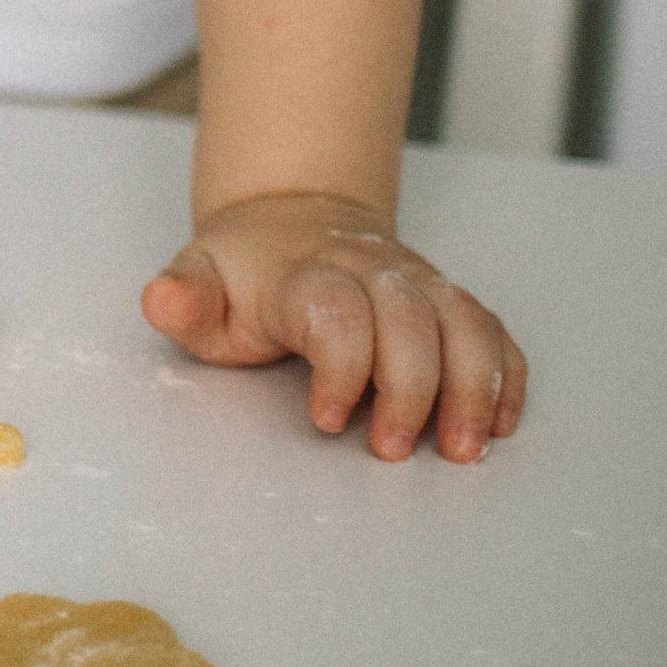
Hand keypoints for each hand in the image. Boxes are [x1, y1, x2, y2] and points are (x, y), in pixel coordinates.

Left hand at [141, 189, 526, 462]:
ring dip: (472, 386)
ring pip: (464, 322)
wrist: (290, 217)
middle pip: (412, 320)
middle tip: (392, 449)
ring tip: (464, 449)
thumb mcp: (200, 281)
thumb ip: (184, 298)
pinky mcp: (447, 300)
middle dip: (411, 389)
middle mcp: (372, 272)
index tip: (323, 417)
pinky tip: (499, 422)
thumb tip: (163, 300)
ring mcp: (417, 283)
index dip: (341, 367)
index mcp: (305, 273)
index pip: (337, 312)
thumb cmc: (244, 272)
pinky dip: (503, 374)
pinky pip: (490, 330)